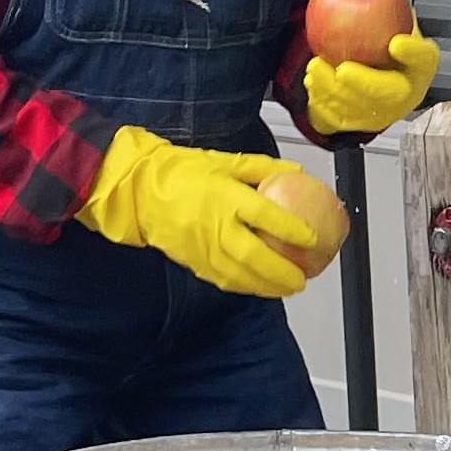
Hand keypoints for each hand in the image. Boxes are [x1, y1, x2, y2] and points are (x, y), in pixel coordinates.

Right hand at [75, 125, 313, 298]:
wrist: (137, 190)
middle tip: (302, 279)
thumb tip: (295, 173)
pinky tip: (259, 287)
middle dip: (281, 272)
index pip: (266, 217)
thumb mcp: (225, 161)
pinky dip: (243, 286)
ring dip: (265, 286)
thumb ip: (262, 168)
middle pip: (254, 255)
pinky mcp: (191, 260)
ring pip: (238, 274)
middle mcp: (216, 225)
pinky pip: (222, 278)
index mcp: (226, 197)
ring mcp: (202, 246)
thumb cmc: (180, 172)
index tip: (312, 239)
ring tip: (287, 289)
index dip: (292, 230)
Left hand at [304, 27, 439, 137]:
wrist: (377, 83)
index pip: (424, 58)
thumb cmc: (386, 51)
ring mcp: (383, 113)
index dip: (413, 53)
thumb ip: (385, 9)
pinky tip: (313, 82)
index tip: (396, 42)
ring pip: (360, 109)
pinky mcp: (359, 124)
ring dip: (333, 90)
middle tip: (344, 70)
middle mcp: (407, 94)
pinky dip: (322, 100)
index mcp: (420, 67)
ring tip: (316, 69)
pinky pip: (338, 117)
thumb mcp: (392, 25)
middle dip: (366, 83)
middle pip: (391, 93)